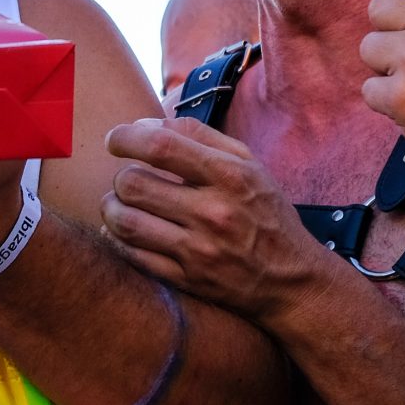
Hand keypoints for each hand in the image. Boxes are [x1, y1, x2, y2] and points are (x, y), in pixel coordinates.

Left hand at [103, 117, 323, 318]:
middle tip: (128, 180)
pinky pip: (132, 256)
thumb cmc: (266, 213)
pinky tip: (126, 232)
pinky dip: (118, 240)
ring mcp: (199, 250)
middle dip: (120, 178)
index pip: (161, 146)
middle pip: (133, 184)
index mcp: (230, 176)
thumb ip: (198, 136)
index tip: (115, 140)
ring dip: (112, 209)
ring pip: (125, 222)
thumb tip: (144, 124)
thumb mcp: (249, 164)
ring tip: (120, 205)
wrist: (293, 279)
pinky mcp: (187, 280)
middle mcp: (213, 212)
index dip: (126, 138)